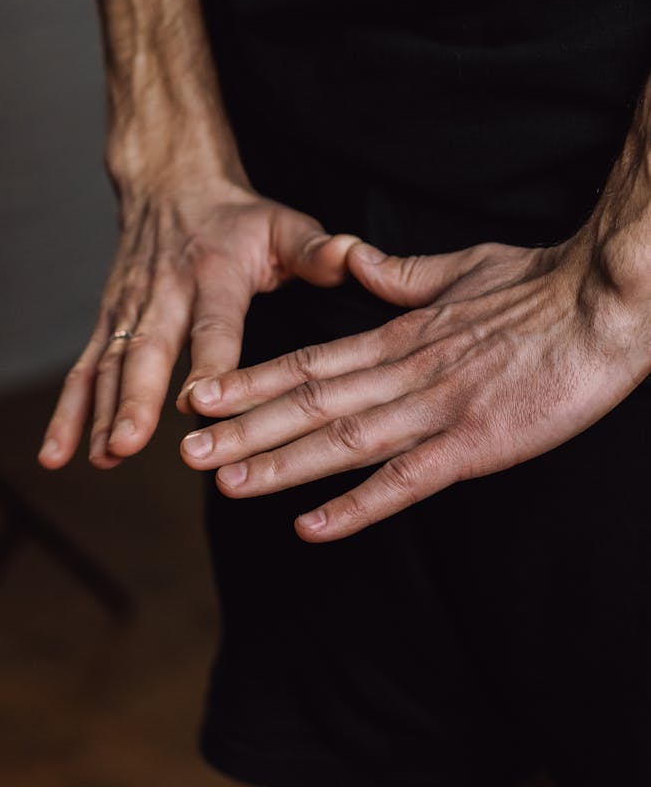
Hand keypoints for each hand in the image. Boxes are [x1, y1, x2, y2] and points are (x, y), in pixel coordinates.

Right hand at [37, 171, 357, 469]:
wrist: (170, 183)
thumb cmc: (237, 217)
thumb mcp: (282, 224)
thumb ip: (317, 250)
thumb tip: (354, 258)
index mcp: (214, 275)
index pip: (213, 326)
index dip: (207, 364)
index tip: (200, 403)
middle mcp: (164, 294)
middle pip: (146, 350)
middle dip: (135, 399)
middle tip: (129, 443)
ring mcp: (128, 309)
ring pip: (108, 365)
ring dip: (99, 413)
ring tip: (100, 458)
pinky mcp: (108, 322)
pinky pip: (83, 369)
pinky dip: (68, 412)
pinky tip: (59, 455)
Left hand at [180, 234, 650, 540]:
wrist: (600, 303)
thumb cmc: (538, 283)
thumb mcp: (457, 268)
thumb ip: (397, 274)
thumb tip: (353, 259)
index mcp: (399, 334)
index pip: (309, 361)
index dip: (251, 382)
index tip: (203, 397)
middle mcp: (404, 372)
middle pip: (310, 404)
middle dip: (244, 428)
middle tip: (186, 450)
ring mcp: (436, 409)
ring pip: (342, 441)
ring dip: (279, 463)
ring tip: (224, 481)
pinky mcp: (475, 444)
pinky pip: (405, 480)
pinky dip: (356, 505)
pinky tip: (311, 528)